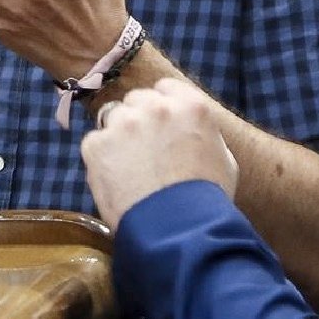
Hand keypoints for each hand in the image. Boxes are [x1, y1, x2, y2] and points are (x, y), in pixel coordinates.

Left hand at [80, 78, 238, 225]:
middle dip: (139, 119)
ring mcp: (123, 123)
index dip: (162, 107)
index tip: (161, 125)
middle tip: (145, 150)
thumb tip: (189, 131)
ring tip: (130, 168)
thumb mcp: (222, 159)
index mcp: (190, 106)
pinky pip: (96, 143)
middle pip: (137, 100)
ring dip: (119, 136)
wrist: (178, 229)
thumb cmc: (206, 200)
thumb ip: (201, 133)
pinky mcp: (97, 144)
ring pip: (113, 118)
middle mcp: (155, 107)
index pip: (166, 88)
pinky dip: (102, 159)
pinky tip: (117, 180)